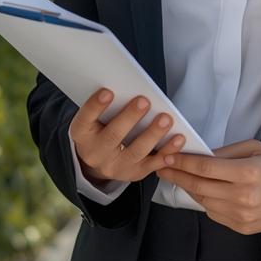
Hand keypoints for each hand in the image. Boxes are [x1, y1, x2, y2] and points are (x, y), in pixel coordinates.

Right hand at [71, 88, 185, 185]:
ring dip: (153, 134)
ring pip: (135, 152)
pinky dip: (167, 151)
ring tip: (166, 119)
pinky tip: (178, 139)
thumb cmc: (99, 129)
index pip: (85, 119)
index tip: (107, 92)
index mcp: (82, 134)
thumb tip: (127, 87)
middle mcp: (95, 153)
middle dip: (130, 118)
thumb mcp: (93, 118)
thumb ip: (106, 106)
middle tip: (144, 101)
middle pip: (113, 136)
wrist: (96, 162)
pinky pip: (152, 164)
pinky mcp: (133, 173)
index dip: (95, 106)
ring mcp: (114, 167)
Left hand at [159, 139, 260, 233]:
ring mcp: (241, 216)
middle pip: (199, 186)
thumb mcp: (255, 149)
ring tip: (177, 177)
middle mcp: (243, 197)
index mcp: (247, 173)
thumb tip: (200, 154)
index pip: (206, 168)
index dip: (183, 162)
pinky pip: (213, 213)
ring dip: (188, 188)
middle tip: (161, 166)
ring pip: (203, 202)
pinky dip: (204, 201)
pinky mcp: (240, 228)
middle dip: (177, 175)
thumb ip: (226, 152)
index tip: (168, 157)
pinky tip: (200, 190)